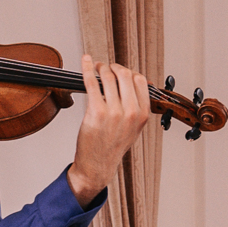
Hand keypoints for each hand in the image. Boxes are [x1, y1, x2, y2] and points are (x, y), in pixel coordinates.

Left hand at [66, 56, 156, 201]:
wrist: (98, 165)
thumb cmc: (112, 146)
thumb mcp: (133, 128)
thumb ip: (136, 107)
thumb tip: (134, 82)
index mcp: (142, 114)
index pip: (140, 81)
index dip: (128, 72)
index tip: (120, 71)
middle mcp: (130, 112)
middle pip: (125, 75)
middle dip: (114, 67)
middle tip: (106, 67)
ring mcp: (114, 112)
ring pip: (108, 77)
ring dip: (101, 67)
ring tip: (96, 67)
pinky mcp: (96, 111)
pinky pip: (92, 82)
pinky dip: (87, 68)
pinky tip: (85, 61)